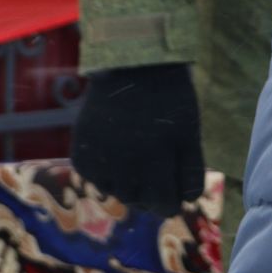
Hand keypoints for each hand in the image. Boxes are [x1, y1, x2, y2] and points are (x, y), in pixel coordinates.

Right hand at [70, 63, 204, 215]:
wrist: (132, 68)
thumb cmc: (171, 101)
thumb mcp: (190, 134)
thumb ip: (190, 172)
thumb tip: (184, 204)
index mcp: (156, 158)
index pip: (164, 205)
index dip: (171, 202)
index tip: (173, 194)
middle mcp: (124, 164)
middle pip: (138, 201)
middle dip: (150, 193)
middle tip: (155, 170)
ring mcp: (99, 160)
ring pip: (115, 193)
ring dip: (127, 183)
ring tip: (137, 156)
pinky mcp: (81, 155)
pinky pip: (95, 178)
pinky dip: (106, 172)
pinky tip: (116, 151)